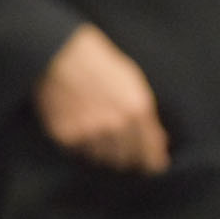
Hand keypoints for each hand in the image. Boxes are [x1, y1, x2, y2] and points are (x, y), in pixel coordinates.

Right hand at [34, 23, 170, 173]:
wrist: (58, 53)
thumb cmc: (100, 64)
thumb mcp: (133, 84)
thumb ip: (147, 116)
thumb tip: (161, 141)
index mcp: (137, 111)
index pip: (150, 155)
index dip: (151, 163)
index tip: (149, 166)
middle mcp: (115, 125)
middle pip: (125, 161)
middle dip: (126, 156)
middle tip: (119, 145)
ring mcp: (90, 132)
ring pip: (101, 158)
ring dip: (102, 150)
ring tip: (95, 128)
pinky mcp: (66, 135)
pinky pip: (78, 152)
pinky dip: (80, 144)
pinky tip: (78, 124)